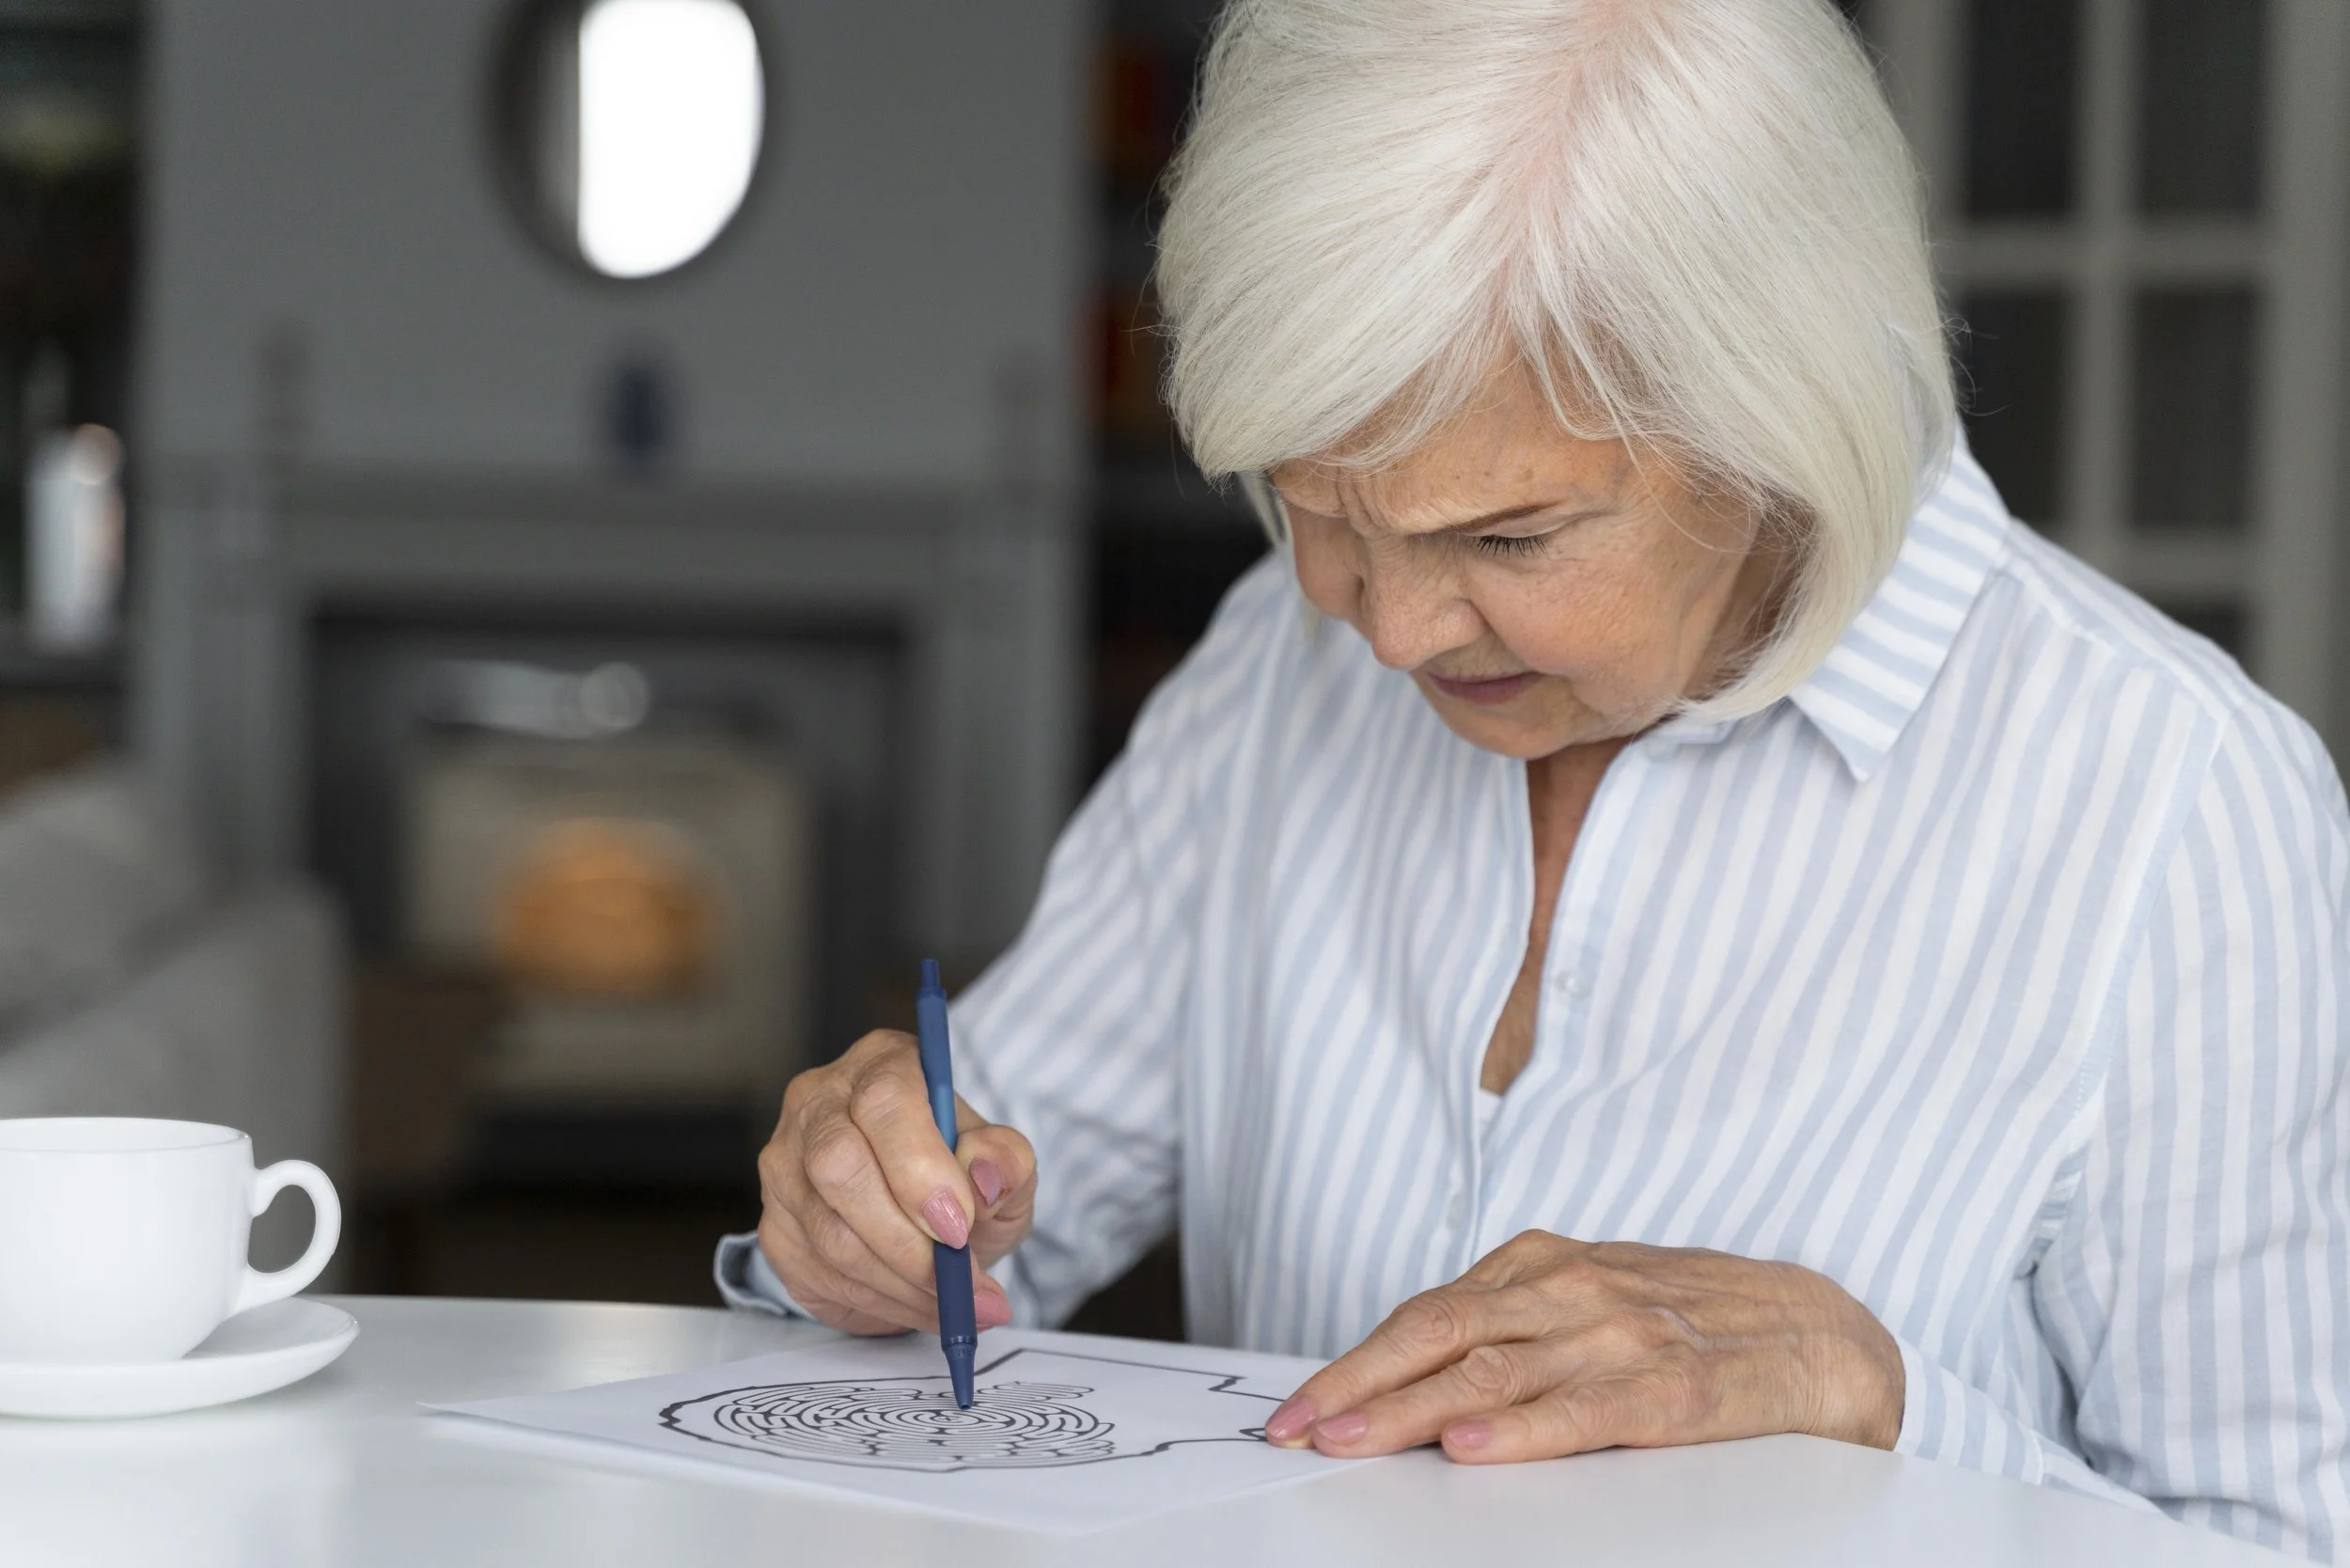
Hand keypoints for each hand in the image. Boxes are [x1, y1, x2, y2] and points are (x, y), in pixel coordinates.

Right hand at [755, 1030, 1036, 1335]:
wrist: (925, 1213)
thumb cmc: (962, 1175)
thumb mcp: (1004, 1164)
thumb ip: (1006, 1161)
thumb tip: (985, 1177)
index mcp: (882, 1065)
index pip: (884, 1101)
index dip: (919, 1167)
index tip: (959, 1226)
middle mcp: (818, 1104)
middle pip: (838, 1165)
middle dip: (906, 1240)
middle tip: (960, 1283)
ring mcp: (785, 1166)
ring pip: (829, 1233)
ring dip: (900, 1283)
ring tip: (955, 1306)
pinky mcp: (775, 1226)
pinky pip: (818, 1273)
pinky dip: (878, 1302)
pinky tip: (917, 1305)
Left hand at [1262, 1231, 1901, 1462]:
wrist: (1821, 1331)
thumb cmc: (1688, 1321)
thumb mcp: (1584, 1306)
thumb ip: (1506, 1332)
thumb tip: (1407, 1384)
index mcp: (1540, 1266)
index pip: (1424, 1315)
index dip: (1353, 1363)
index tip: (1296, 1408)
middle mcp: (1571, 1289)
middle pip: (1439, 1337)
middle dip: (1358, 1388)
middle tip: (1299, 1429)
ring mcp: (1620, 1334)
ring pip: (1494, 1371)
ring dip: (1412, 1411)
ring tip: (1354, 1441)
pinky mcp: (1672, 1387)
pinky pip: (1583, 1411)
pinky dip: (1522, 1429)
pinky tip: (1472, 1447)